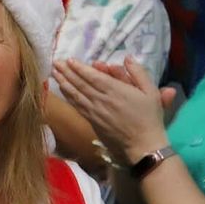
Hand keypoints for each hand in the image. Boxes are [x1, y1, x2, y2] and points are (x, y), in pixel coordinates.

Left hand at [53, 57, 171, 164]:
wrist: (143, 145)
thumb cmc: (149, 118)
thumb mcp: (151, 92)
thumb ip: (138, 73)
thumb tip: (127, 58)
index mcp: (116, 91)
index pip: (93, 77)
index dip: (80, 68)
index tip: (69, 60)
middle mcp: (102, 100)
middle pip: (80, 84)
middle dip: (66, 72)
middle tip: (55, 62)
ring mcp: (95, 112)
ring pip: (75, 95)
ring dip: (63, 83)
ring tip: (53, 73)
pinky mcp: (92, 121)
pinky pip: (77, 106)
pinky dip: (68, 96)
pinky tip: (62, 90)